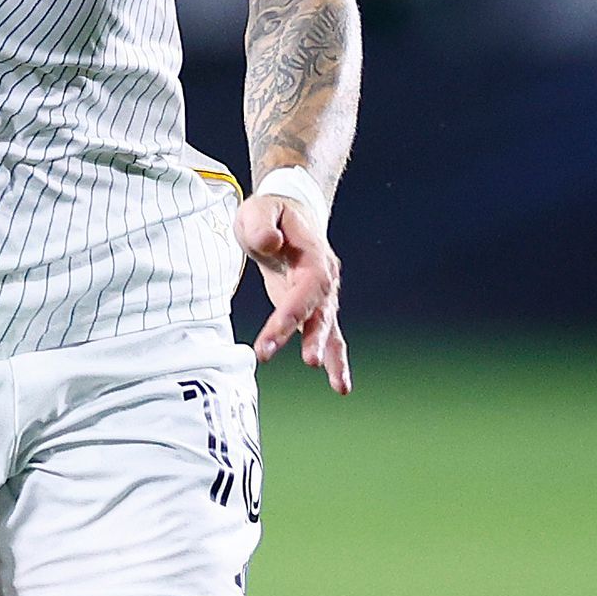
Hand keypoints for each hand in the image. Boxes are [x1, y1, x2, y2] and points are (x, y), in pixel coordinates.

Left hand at [240, 187, 349, 393]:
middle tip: (308, 359)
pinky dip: (332, 358)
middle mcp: (324, 277)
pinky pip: (326, 334)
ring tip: (339, 385)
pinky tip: (339, 384)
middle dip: (314, 336)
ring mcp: (322, 294)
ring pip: (329, 326)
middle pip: (321, 310)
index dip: (290, 314)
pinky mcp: (314, 306)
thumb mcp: (258, 210)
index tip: (270, 340)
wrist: (290, 212)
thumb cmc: (271, 213)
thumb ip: (261, 224)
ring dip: (330, 353)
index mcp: (312, 254)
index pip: (304, 288)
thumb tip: (270, 243)